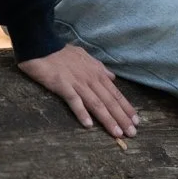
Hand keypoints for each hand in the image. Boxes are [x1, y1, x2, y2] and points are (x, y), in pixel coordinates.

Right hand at [18, 46, 138, 137]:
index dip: (126, 107)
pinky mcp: (62, 85)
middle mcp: (90, 79)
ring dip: (107, 119)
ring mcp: (77, 82)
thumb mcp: (85, 56)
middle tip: (132, 133)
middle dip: (121, 117)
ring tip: (117, 133)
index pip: (115, 93)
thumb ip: (99, 68)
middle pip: (109, 101)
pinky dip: (82, 112)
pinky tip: (88, 125)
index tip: (136, 121)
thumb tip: (112, 77)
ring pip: (96, 103)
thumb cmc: (62, 52)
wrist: (41, 45)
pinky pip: (74, 101)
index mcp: (97, 73)